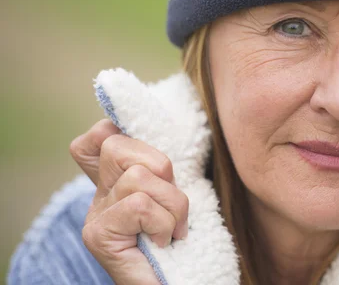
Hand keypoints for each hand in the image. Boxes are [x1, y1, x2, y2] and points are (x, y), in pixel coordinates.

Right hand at [69, 119, 188, 283]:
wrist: (179, 282)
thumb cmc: (184, 242)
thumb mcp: (176, 194)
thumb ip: (164, 170)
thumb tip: (173, 129)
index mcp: (115, 182)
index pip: (101, 136)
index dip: (126, 134)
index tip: (156, 163)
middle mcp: (98, 196)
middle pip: (117, 145)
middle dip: (160, 166)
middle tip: (171, 202)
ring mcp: (95, 216)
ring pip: (137, 176)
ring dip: (172, 202)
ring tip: (173, 228)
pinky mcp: (99, 236)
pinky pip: (140, 206)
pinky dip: (163, 223)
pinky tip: (164, 242)